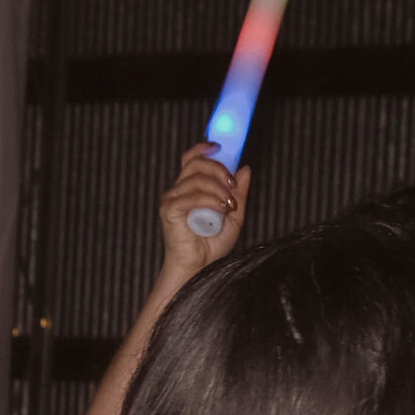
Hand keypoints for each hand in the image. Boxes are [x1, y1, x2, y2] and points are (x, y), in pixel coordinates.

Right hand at [157, 142, 251, 282]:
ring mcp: (172, 200)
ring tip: (228, 206)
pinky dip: (209, 200)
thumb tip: (245, 169)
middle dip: (218, 168)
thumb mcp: (235, 214)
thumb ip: (239, 192)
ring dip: (218, 189)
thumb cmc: (211, 245)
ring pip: (196, 179)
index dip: (203, 148)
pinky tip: (220, 210)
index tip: (219, 146)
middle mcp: (179, 190)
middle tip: (232, 184)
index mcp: (191, 188)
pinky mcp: (169, 211)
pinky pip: (191, 196)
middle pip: (195, 163)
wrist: (199, 267)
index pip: (192, 159)